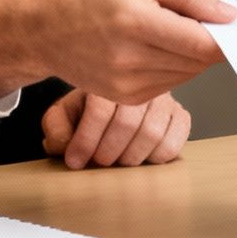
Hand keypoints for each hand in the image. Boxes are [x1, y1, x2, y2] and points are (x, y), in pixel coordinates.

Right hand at [0, 0, 234, 104]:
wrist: (43, 28)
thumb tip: (226, 14)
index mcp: (135, 21)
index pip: (201, 42)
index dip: (226, 35)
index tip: (235, 23)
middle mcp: (131, 58)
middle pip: (198, 60)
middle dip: (209, 41)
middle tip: (203, 20)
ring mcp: (127, 84)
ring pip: (187, 74)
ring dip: (191, 54)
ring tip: (170, 29)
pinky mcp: (126, 98)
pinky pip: (169, 84)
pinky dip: (174, 66)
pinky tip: (156, 47)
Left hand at [41, 90, 192, 168]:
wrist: (113, 102)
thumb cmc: (86, 113)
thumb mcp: (62, 115)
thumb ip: (56, 127)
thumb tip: (65, 144)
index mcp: (108, 75)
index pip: (101, 109)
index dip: (86, 140)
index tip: (75, 162)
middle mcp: (140, 82)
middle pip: (129, 122)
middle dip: (108, 151)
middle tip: (99, 162)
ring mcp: (164, 98)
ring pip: (153, 133)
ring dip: (131, 157)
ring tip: (118, 161)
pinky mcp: (180, 116)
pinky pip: (174, 142)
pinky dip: (156, 157)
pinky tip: (141, 157)